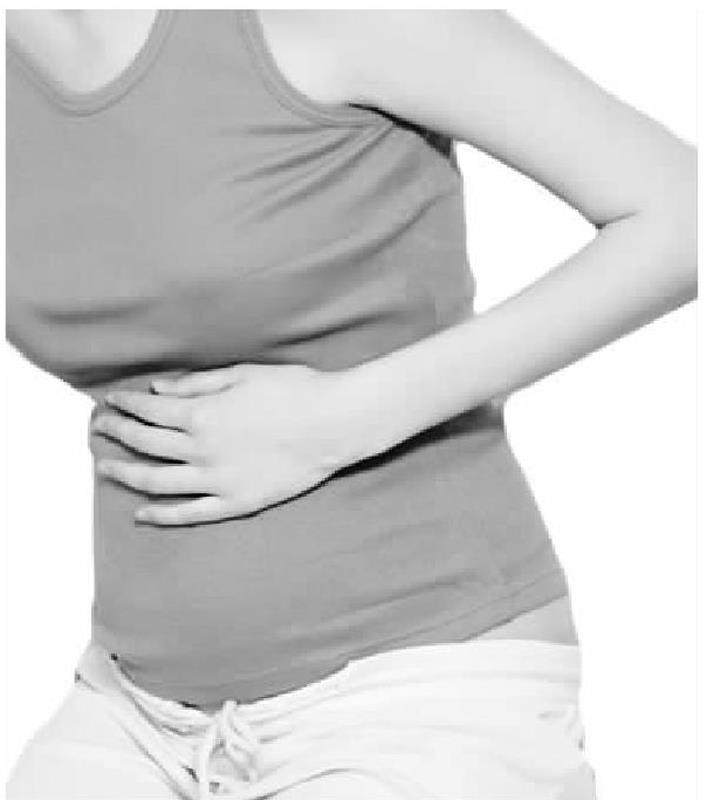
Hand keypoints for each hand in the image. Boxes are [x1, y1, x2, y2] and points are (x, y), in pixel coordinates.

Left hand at [92, 363, 354, 525]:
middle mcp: (202, 450)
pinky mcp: (238, 502)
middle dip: (116, 434)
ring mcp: (218, 481)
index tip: (110, 401)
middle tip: (98, 429)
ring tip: (104, 468)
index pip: (149, 410)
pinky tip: (142, 513)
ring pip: (158, 482)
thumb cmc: (295, 391)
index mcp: (203, 415)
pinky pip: (192, 514)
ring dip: (126, 475)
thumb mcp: (243, 375)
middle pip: (146, 444)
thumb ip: (196, 385)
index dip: (125, 405)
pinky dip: (163, 516)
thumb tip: (157, 389)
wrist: (336, 423)